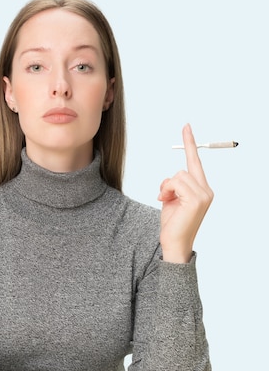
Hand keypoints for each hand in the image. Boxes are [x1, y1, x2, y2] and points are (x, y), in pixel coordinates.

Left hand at [158, 123, 213, 262]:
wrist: (174, 244)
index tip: (186, 127)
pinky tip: (166, 202)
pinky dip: (167, 190)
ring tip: (166, 202)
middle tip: (164, 197)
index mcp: (202, 190)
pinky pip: (176, 182)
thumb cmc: (173, 224)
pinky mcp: (196, 200)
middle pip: (184, 169)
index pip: (196, 163)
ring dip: (167, 188)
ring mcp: (203, 195)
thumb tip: (170, 179)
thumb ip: (174, 186)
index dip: (190, 144)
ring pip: (178, 175)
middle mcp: (206, 191)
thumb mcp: (172, 200)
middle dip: (169, 183)